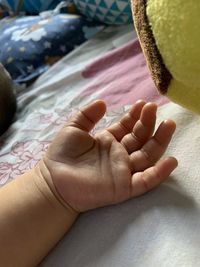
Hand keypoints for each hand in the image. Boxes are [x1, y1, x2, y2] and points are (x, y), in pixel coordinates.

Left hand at [38, 100, 177, 212]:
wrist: (53, 181)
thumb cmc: (61, 155)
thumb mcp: (73, 128)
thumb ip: (87, 115)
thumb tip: (102, 101)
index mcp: (108, 141)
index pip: (128, 127)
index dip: (136, 116)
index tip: (143, 103)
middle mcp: (118, 155)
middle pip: (140, 138)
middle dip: (148, 123)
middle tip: (154, 108)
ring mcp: (123, 171)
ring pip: (147, 156)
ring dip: (160, 141)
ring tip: (169, 125)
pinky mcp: (124, 188)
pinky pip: (145, 181)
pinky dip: (159, 173)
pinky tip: (171, 161)